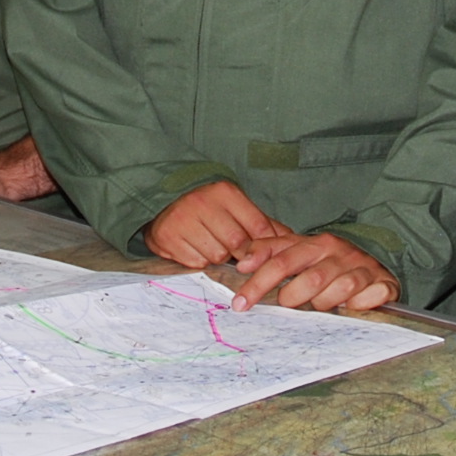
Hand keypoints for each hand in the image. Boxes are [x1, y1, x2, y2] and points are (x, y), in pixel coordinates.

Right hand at [144, 181, 276, 269]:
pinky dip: (200, 262)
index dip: (264, 245)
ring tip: (211, 246)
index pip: (257, 225)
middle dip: (240, 254)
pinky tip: (195, 249)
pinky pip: (197, 263)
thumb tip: (292, 241)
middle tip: (236, 254)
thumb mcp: (234, 207)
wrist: (163, 204)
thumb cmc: (207, 209)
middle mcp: (203, 202)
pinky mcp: (168, 237)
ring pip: (217, 256)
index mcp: (225, 192)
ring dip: (219, 258)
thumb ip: (262, 224)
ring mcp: (183, 219)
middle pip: (238, 243)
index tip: (263, 254)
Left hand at [229, 232, 396, 312]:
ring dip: (326, 303)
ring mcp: (361, 267)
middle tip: (287, 306)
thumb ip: (270, 252)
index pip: (281, 261)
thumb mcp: (299, 252)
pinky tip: (354, 307)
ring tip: (321, 306)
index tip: (240, 303)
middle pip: (309, 278)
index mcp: (315, 244)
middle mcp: (338, 253)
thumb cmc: (329, 262)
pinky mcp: (382, 282)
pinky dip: (361, 304)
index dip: (258, 282)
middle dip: (292, 297)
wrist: (374, 262)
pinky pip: (371, 296)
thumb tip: (242, 263)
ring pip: (339, 290)